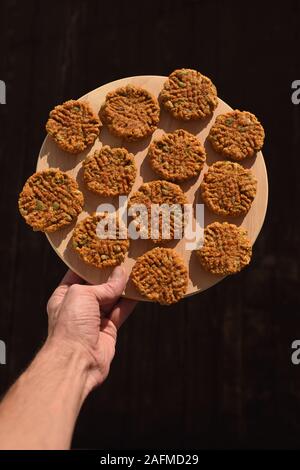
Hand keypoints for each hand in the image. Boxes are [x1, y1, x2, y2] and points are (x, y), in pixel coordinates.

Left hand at [46, 267, 135, 393]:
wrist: (77, 361)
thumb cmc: (71, 324)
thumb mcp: (82, 295)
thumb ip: (103, 285)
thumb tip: (120, 274)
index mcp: (64, 296)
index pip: (77, 274)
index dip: (90, 263)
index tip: (104, 250)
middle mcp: (79, 307)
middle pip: (97, 286)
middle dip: (110, 273)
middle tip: (124, 257)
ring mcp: (95, 319)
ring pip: (112, 298)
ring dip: (123, 286)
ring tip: (136, 270)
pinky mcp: (109, 330)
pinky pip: (122, 311)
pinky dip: (131, 301)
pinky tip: (140, 289)